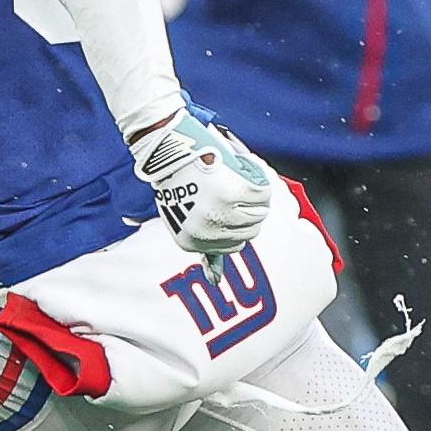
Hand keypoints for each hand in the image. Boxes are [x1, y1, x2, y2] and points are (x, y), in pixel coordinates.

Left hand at [129, 109, 276, 257]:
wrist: (166, 147)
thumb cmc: (176, 180)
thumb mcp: (183, 221)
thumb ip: (204, 252)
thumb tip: (214, 282)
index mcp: (190, 242)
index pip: (235, 245)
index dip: (235, 223)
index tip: (228, 206)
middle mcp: (206, 233)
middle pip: (251, 230)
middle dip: (248, 211)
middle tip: (232, 189)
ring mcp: (220, 213)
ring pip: (260, 212)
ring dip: (255, 196)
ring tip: (235, 180)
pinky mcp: (233, 192)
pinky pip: (263, 193)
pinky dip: (259, 181)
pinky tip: (243, 171)